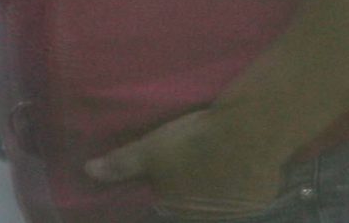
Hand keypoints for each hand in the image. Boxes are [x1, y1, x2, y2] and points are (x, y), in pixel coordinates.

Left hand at [86, 109, 287, 217]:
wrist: (247, 134)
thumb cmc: (192, 145)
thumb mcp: (149, 150)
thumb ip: (121, 164)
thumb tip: (89, 172)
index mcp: (179, 211)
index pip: (165, 208)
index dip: (162, 193)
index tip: (165, 177)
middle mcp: (209, 217)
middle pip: (192, 206)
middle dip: (188, 190)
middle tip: (188, 163)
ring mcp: (237, 211)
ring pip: (218, 200)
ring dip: (213, 187)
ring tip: (210, 160)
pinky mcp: (260, 199)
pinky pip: (242, 193)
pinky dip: (237, 182)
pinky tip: (234, 162)